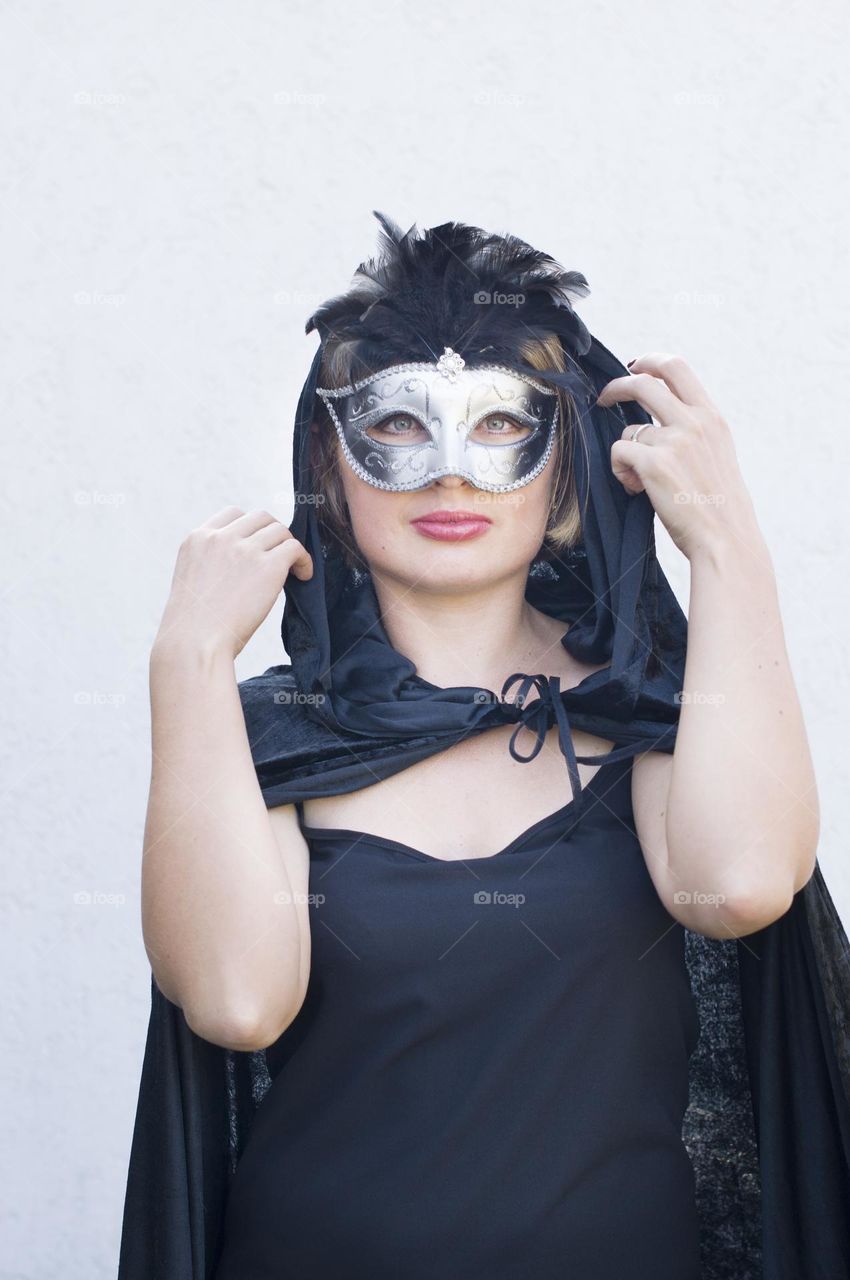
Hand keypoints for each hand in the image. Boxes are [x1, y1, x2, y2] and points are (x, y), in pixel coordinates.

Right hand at [152, 506, 313, 661]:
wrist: (195, 644)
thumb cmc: (192, 627)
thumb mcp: (192, 580)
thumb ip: (212, 563)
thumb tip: (246, 566)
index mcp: (197, 538)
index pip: (233, 514)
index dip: (251, 528)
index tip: (258, 547)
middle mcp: (221, 537)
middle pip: (260, 517)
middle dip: (273, 534)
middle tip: (279, 557)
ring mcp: (244, 549)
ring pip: (280, 530)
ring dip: (289, 548)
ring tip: (292, 570)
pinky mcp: (268, 566)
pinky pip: (295, 548)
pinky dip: (304, 560)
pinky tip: (303, 576)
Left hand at [596, 352, 760, 560]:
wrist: (725, 538)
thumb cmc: (717, 506)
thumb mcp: (716, 454)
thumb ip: (693, 431)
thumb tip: (655, 422)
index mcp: (712, 417)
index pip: (678, 368)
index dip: (649, 361)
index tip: (634, 367)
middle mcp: (695, 422)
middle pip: (645, 382)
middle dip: (617, 386)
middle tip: (604, 399)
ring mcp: (675, 440)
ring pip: (629, 430)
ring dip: (626, 454)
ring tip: (640, 482)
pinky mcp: (654, 463)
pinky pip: (619, 452)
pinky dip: (619, 470)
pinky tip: (636, 489)